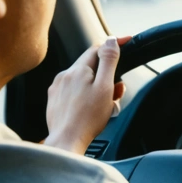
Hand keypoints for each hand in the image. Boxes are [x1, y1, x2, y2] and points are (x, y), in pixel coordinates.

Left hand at [44, 36, 127, 154]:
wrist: (67, 141)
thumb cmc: (87, 119)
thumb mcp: (104, 87)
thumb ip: (109, 61)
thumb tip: (111, 41)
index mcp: (77, 70)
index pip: (97, 48)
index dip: (113, 44)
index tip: (126, 41)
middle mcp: (64, 76)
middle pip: (91, 66)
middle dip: (107, 75)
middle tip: (117, 91)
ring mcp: (57, 88)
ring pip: (83, 80)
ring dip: (97, 88)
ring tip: (105, 106)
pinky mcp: (55, 101)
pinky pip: (74, 91)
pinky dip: (85, 96)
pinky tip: (91, 110)